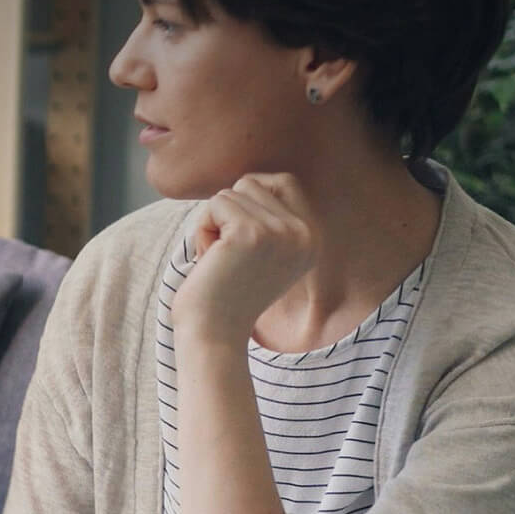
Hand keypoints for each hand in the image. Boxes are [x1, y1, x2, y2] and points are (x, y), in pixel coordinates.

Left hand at [172, 173, 319, 348]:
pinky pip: (214, 204)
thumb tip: (249, 180)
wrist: (214, 333)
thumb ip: (268, 218)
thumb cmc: (226, 293)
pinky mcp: (251, 233)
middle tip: (228, 255)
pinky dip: (202, 230)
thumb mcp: (263, 252)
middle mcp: (305, 233)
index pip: (283, 181)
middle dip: (226, 215)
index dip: (249, 196)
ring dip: (212, 225)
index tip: (237, 234)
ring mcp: (281, 232)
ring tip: (220, 259)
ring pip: (230, 194)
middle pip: (250, 184)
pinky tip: (211, 260)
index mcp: (312, 238)